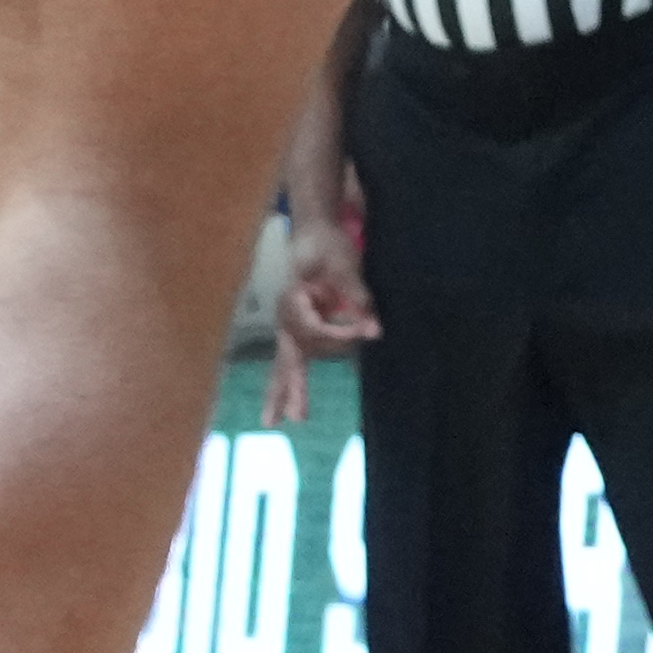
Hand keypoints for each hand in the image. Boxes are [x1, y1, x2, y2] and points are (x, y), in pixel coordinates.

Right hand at [263, 205, 371, 429]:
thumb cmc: (328, 245)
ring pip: (286, 364)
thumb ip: (358, 299)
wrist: (313, 233)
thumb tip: (374, 331)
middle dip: (292, 388)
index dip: (341, 333)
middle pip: (288, 357)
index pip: (316, 330)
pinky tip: (278, 408)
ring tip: (283, 419)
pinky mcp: (297, 331)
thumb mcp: (346, 266)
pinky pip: (290, 360)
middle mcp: (287, 317)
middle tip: (298, 418)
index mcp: (294, 299)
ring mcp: (289, 326)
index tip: (365, 331)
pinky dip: (283, 383)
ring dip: (287, 391)